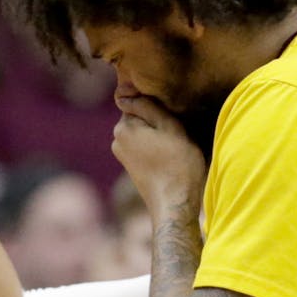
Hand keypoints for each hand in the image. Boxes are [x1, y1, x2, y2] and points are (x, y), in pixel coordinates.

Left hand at [111, 94, 205, 215]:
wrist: (175, 205)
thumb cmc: (178, 165)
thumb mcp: (169, 127)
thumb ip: (146, 106)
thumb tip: (123, 92)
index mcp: (123, 127)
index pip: (136, 100)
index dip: (157, 104)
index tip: (172, 115)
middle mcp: (117, 140)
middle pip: (139, 116)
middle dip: (156, 119)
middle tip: (177, 130)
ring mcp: (123, 155)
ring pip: (144, 131)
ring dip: (159, 133)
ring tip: (175, 144)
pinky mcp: (132, 167)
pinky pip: (145, 145)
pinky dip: (157, 146)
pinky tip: (170, 156)